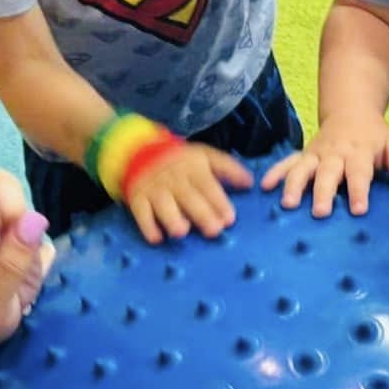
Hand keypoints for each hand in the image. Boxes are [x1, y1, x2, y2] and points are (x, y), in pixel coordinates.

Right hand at [126, 143, 252, 244]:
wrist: (139, 150)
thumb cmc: (179, 160)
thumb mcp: (204, 156)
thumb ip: (227, 169)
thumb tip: (250, 183)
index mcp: (192, 167)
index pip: (207, 185)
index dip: (218, 201)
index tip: (229, 218)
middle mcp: (173, 178)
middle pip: (188, 196)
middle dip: (201, 213)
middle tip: (214, 230)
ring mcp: (154, 188)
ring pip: (163, 204)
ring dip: (172, 218)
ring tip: (182, 232)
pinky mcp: (138, 198)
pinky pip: (141, 212)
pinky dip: (147, 226)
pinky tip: (156, 238)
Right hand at [261, 110, 388, 216]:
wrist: (350, 108)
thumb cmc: (373, 135)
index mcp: (359, 152)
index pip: (359, 173)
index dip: (359, 190)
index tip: (359, 209)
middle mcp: (334, 153)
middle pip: (327, 174)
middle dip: (322, 192)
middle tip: (320, 213)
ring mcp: (316, 153)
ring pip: (302, 169)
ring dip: (293, 186)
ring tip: (287, 204)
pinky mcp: (303, 154)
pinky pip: (287, 163)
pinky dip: (275, 173)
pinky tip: (264, 187)